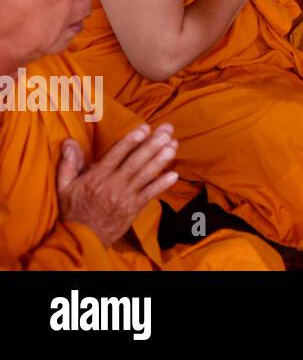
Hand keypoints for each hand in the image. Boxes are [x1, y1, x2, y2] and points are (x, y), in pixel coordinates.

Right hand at [57, 124, 179, 246]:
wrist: (82, 238)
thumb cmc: (73, 210)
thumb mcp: (64, 187)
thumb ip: (68, 163)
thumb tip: (69, 142)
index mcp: (96, 177)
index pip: (116, 155)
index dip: (131, 141)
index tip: (144, 128)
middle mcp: (112, 185)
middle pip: (135, 161)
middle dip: (153, 144)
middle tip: (167, 130)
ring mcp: (125, 197)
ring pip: (145, 175)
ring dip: (161, 160)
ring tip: (173, 146)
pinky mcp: (133, 209)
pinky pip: (150, 194)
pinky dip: (162, 185)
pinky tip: (174, 175)